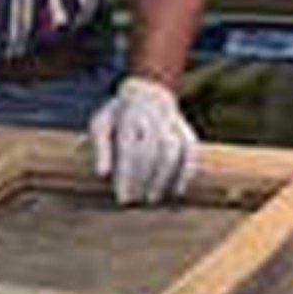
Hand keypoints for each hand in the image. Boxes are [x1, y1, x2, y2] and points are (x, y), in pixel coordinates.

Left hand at [89, 76, 198, 204]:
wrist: (147, 92)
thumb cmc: (118, 116)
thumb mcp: (101, 124)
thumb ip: (101, 147)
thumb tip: (102, 174)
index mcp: (129, 115)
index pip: (129, 147)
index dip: (126, 174)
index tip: (121, 197)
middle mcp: (153, 116)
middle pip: (152, 150)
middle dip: (143, 179)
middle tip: (134, 201)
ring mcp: (173, 123)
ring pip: (174, 151)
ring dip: (164, 178)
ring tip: (152, 199)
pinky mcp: (187, 131)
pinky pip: (192, 152)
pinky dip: (186, 173)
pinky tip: (177, 192)